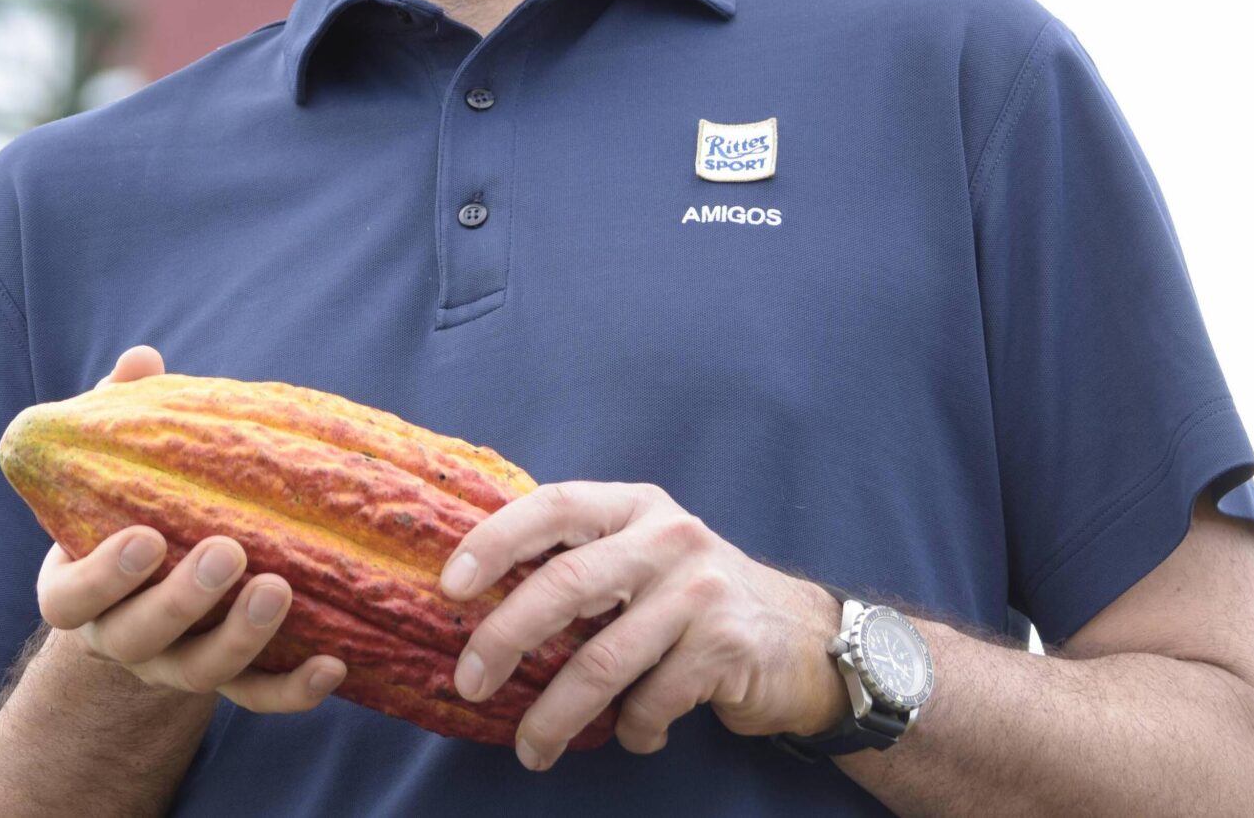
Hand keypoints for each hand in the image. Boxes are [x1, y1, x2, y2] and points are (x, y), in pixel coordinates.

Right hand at [33, 346, 347, 716]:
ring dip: (242, 637)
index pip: (71, 599)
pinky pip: (258, 697)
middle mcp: (122, 639)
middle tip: (228, 551)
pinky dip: (293, 690)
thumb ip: (120, 414)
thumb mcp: (116, 466)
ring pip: (201, 672)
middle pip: (141, 636)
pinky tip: (334, 664)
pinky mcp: (227, 684)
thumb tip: (141, 361)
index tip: (145, 536)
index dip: (103, 576)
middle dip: (184, 599)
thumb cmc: (133, 504)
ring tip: (281, 588)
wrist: (150, 593)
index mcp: (78, 593)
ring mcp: (174, 668)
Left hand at [440, 479, 847, 769]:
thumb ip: (581, 558)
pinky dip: (631, 732)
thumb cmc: (693, 597)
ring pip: (602, 661)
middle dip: (505, 638)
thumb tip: (479, 595)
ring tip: (532, 749)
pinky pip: (651, 703)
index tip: (450, 585)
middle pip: (566, 586)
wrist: (803, 638)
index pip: (554, 506)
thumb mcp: (644, 553)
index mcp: (634, 505)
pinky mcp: (725, 648)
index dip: (496, 541)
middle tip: (468, 681)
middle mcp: (668, 537)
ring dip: (555, 715)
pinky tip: (633, 736)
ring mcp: (700, 591)